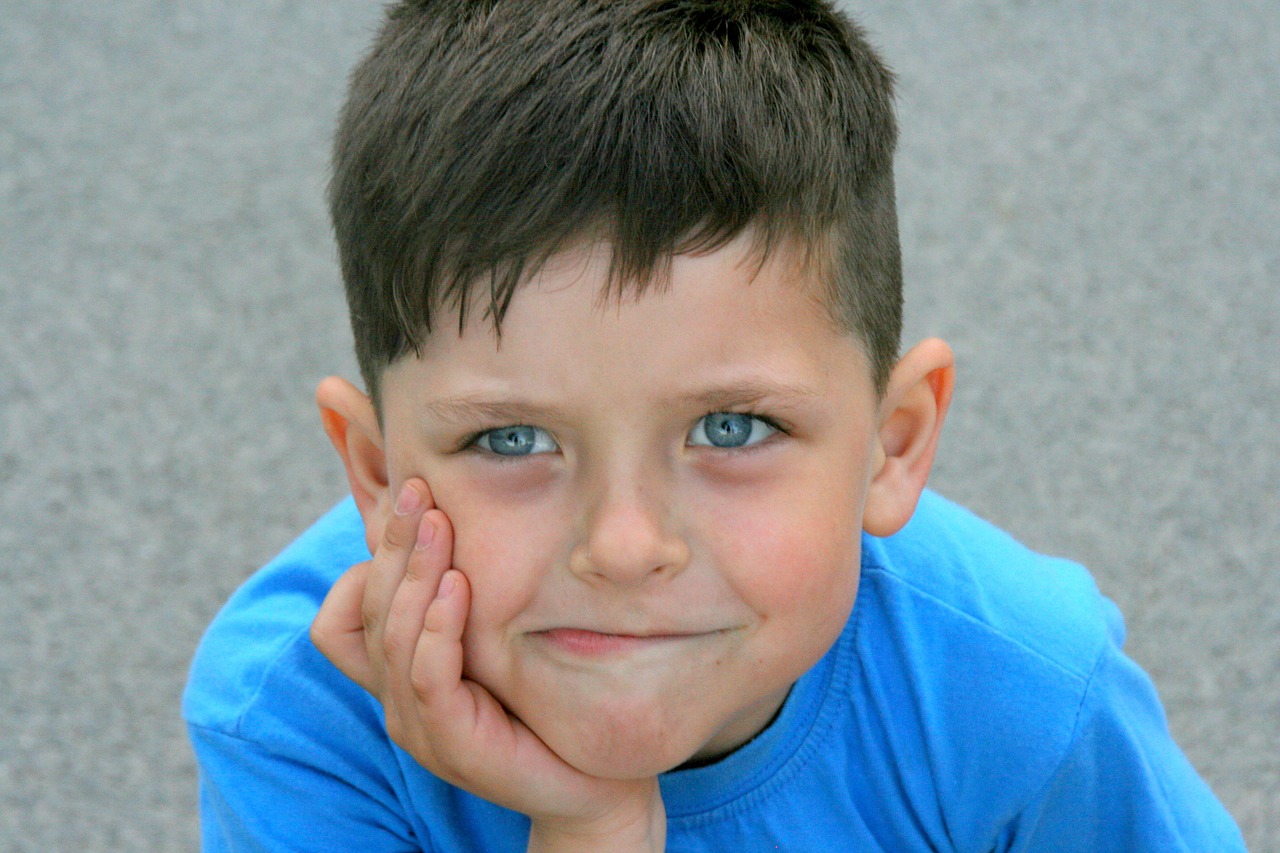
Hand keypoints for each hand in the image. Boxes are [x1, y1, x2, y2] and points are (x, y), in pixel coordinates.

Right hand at [311, 479, 665, 851]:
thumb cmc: (546, 698)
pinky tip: (459, 585)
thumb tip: (461, 512)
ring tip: (438, 523)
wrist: (592, 778)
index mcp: (401, 671)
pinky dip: (437, 627)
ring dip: (413, 573)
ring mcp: (419, 723)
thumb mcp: (498, 635)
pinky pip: (426, 677)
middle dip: (393, 542)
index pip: (341, 616)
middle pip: (366, 609)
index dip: (365, 558)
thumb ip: (469, 588)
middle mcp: (397, 697)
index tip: (409, 498)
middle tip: (419, 489)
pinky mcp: (453, 743)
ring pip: (391, 636)